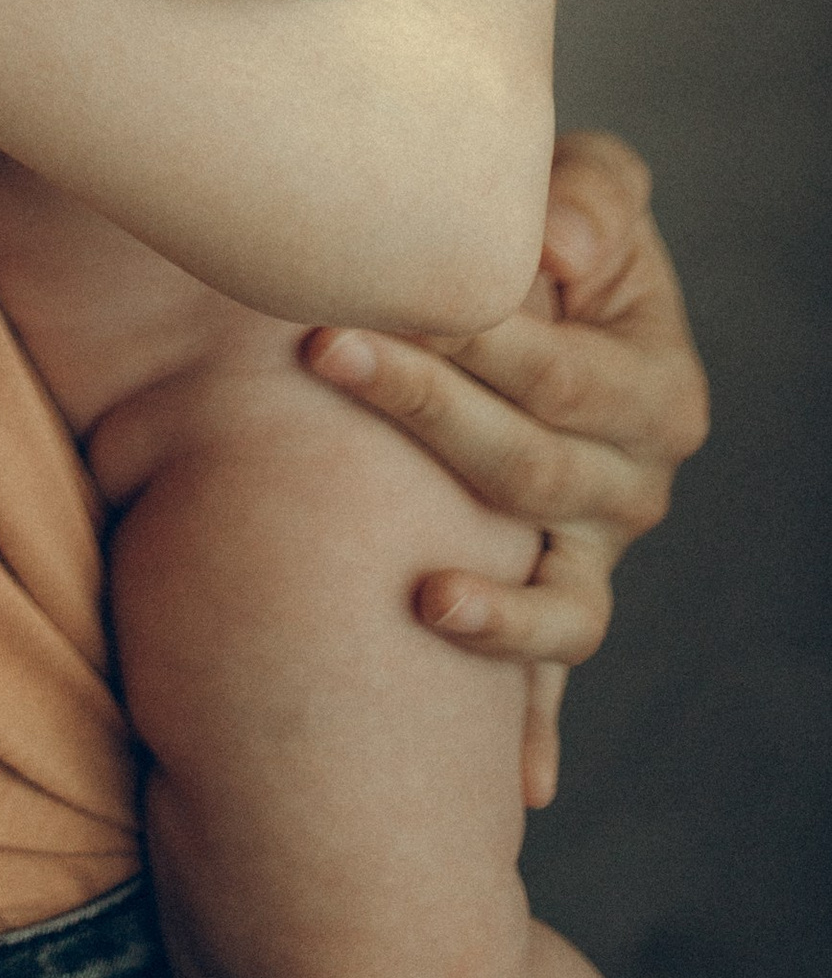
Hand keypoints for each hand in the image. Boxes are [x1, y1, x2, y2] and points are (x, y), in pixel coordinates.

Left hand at [302, 132, 707, 805]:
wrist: (545, 297)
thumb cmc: (555, 235)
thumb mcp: (590, 191)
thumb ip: (589, 198)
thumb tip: (551, 245)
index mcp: (655, 386)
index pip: (560, 372)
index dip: (470, 337)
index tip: (367, 299)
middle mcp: (637, 483)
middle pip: (533, 471)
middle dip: (425, 413)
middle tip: (321, 352)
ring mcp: (598, 554)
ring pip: (559, 597)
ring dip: (492, 608)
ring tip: (425, 602)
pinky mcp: (558, 599)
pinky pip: (553, 677)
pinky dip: (536, 728)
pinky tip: (516, 786)